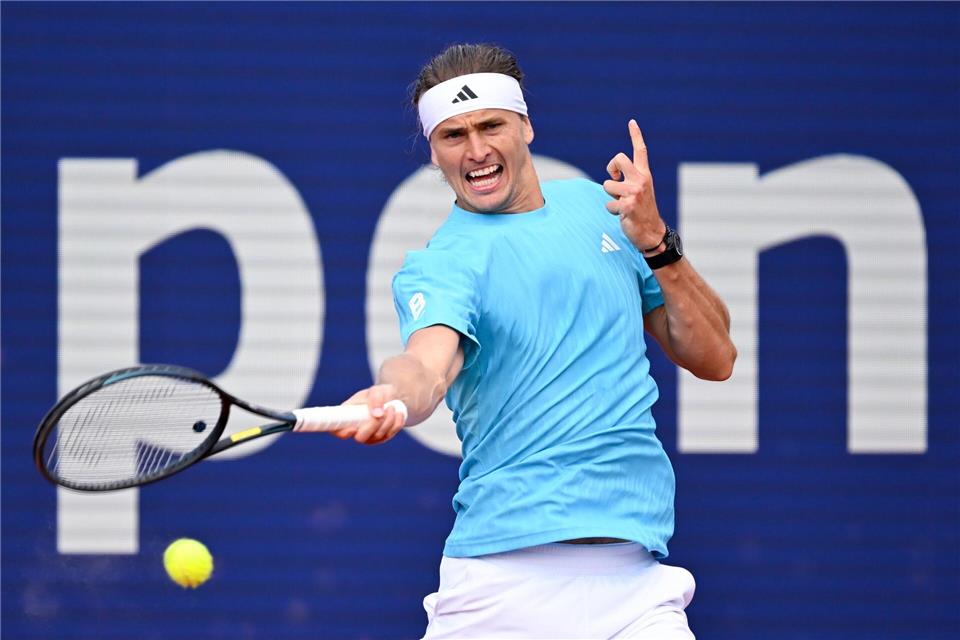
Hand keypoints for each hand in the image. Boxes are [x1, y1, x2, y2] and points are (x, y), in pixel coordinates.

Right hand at [330, 384, 406, 444]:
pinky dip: (396, 424)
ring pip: (377, 437)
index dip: (342, 433)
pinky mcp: (382, 438)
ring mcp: (369, 436)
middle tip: (384, 411)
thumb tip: (377, 414)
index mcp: (346, 416)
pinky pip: (389, 435)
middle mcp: (356, 430)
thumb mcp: (376, 391)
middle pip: (360, 438)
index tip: (353, 428)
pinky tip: (398, 413)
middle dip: (373, 425)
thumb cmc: (379, 394)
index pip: (336, 430)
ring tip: (392, 407)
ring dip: (387, 422)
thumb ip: (375, 399)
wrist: (394, 398)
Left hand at [602, 119, 666, 251]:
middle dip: (611, 168)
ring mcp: (635, 192)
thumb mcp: (638, 191)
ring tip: (622, 204)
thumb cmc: (641, 211)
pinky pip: (608, 204)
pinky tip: (623, 215)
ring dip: (610, 197)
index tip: (631, 122)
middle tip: (614, 178)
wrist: (651, 233)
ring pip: (608, 185)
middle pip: (619, 158)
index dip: (636, 135)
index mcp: (644, 175)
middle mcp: (641, 180)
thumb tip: (613, 177)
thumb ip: (628, 181)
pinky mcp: (628, 206)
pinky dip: (612, 211)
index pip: (641, 151)